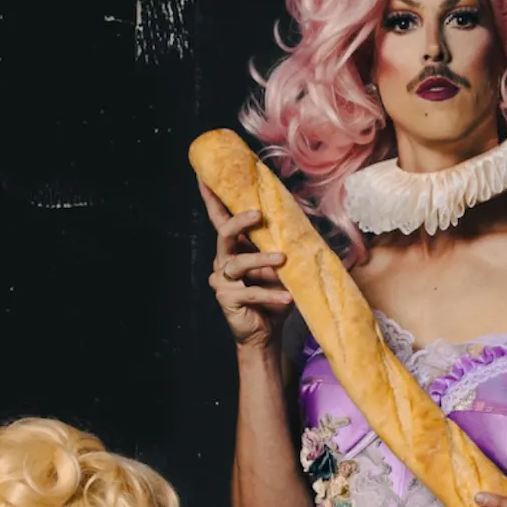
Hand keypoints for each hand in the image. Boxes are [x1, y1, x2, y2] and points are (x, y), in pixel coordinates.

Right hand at [200, 177, 293, 349]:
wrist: (267, 331)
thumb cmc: (275, 293)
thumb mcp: (282, 265)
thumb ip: (282, 244)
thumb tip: (300, 220)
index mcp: (234, 248)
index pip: (221, 219)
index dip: (212, 198)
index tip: (205, 176)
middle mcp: (224, 261)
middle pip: (224, 234)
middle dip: (239, 221)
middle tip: (258, 214)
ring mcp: (223, 280)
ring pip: (238, 263)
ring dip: (261, 260)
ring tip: (282, 259)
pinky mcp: (228, 300)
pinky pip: (251, 293)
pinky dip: (271, 295)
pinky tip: (287, 297)